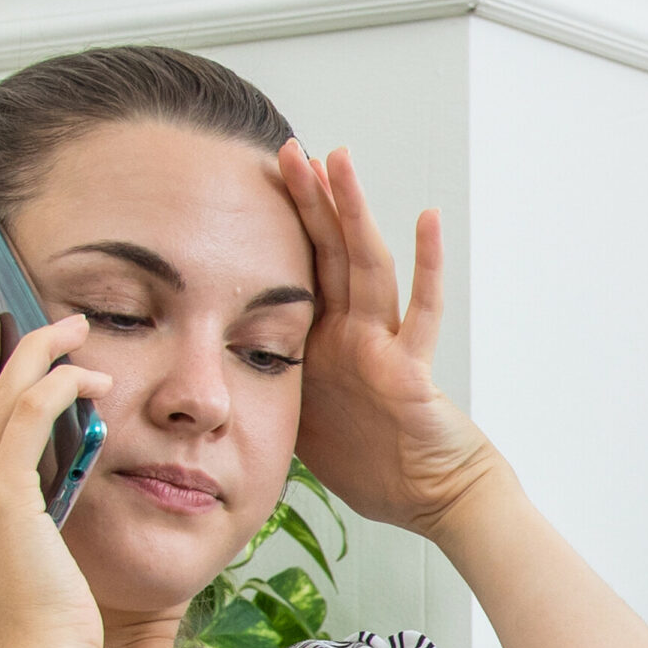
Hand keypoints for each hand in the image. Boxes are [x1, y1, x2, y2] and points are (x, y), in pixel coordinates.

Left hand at [279, 141, 500, 537]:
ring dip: (354, 212)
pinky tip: (427, 220)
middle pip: (330, 254)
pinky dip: (428, 265)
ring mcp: (384, 346)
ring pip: (368, 266)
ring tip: (339, 160)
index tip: (259, 183)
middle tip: (288, 149)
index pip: (299, 274)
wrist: (432, 498)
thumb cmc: (378, 464)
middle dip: (310, 201)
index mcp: (323, 345)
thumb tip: (215, 388)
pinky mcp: (411, 370)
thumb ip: (275, 390)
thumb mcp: (304, 424)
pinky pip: (422, 312)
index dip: (281, 230)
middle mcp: (354, 334)